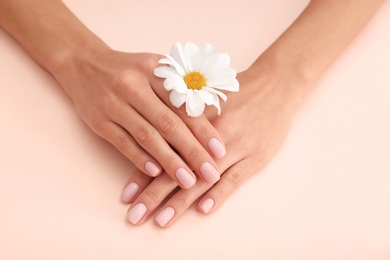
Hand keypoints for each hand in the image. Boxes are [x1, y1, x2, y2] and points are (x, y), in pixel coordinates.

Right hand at [55, 49, 224, 188]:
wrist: (84, 64)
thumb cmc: (130, 71)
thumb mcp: (155, 69)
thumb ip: (180, 88)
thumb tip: (212, 117)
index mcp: (155, 71)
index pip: (184, 105)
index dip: (204, 130)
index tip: (219, 151)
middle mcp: (135, 86)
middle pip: (169, 124)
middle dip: (192, 152)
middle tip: (211, 174)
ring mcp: (114, 104)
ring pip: (147, 136)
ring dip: (170, 162)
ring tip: (188, 182)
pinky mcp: (99, 120)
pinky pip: (122, 143)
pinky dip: (140, 159)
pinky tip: (156, 173)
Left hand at [121, 66, 301, 225]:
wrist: (275, 86)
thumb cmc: (235, 93)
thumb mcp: (205, 98)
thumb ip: (180, 117)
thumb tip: (151, 137)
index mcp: (194, 119)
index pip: (162, 151)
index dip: (142, 174)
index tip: (126, 195)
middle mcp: (211, 135)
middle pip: (178, 169)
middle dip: (154, 195)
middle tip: (135, 216)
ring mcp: (235, 146)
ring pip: (203, 178)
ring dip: (181, 202)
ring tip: (161, 221)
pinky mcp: (255, 157)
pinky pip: (235, 178)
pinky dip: (219, 194)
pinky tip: (203, 209)